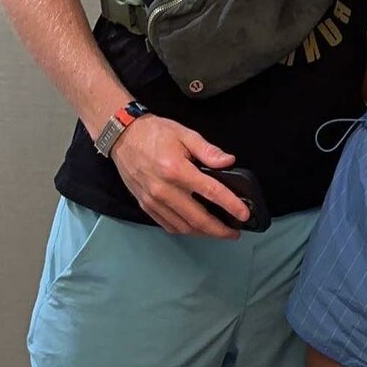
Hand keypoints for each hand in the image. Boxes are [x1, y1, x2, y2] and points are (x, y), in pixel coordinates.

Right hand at [109, 113, 249, 237]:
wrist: (123, 137)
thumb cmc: (155, 133)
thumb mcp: (186, 134)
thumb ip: (208, 150)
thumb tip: (229, 161)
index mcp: (177, 170)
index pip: (211, 192)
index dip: (230, 205)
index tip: (244, 214)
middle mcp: (164, 190)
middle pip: (197, 218)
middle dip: (219, 230)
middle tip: (234, 233)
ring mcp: (153, 200)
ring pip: (183, 226)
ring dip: (203, 233)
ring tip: (218, 232)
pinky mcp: (145, 205)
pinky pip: (167, 225)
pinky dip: (184, 230)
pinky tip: (195, 228)